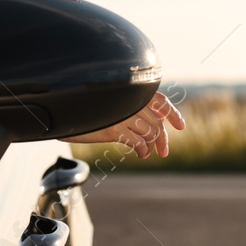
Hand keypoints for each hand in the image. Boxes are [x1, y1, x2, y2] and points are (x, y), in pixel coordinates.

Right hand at [61, 90, 184, 158]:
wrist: (64, 111)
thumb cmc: (88, 108)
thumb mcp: (112, 103)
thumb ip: (131, 107)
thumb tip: (154, 121)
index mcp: (130, 91)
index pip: (160, 100)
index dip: (172, 113)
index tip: (181, 126)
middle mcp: (128, 101)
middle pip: (157, 122)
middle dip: (163, 139)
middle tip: (163, 152)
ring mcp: (122, 114)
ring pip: (150, 132)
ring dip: (152, 145)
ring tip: (148, 152)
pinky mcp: (113, 129)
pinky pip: (137, 142)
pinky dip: (142, 150)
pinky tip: (140, 154)